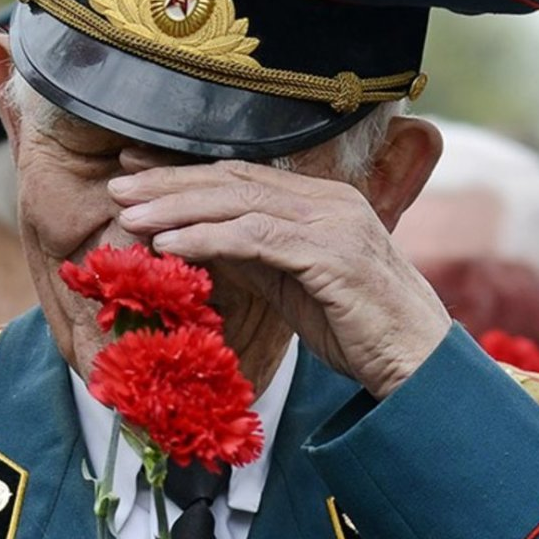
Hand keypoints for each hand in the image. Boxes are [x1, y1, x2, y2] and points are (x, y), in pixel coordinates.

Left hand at [109, 150, 449, 398]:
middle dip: (172, 183)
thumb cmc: (360, 330)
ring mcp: (333, 223)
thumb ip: (256, 257)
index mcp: (323, 201)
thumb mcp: (297, 285)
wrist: (417, 364)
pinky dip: (208, 239)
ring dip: (179, 208)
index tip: (138, 175)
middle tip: (120, 187)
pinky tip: (171, 247)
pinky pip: (256, 238)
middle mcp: (329, 201)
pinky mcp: (331, 254)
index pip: (243, 175)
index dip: (187, 174)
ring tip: (131, 217)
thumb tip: (200, 241)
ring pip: (241, 202)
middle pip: (235, 180)